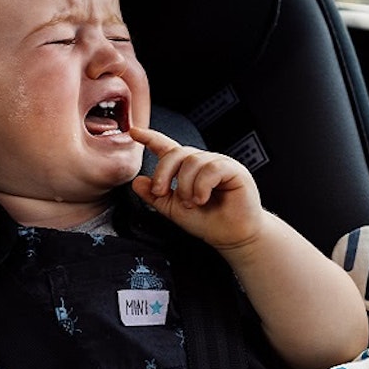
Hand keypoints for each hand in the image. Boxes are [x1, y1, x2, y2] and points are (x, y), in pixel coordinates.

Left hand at [129, 127, 263, 248]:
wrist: (230, 237)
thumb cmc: (208, 222)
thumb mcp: (173, 210)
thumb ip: (155, 196)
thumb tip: (137, 181)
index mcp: (187, 169)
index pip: (167, 148)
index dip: (151, 138)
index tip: (134, 132)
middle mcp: (202, 162)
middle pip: (176, 153)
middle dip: (163, 172)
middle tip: (161, 192)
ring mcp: (218, 164)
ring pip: (193, 161)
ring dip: (185, 186)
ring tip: (190, 203)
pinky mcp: (233, 170)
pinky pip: (211, 168)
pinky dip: (201, 186)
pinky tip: (202, 199)